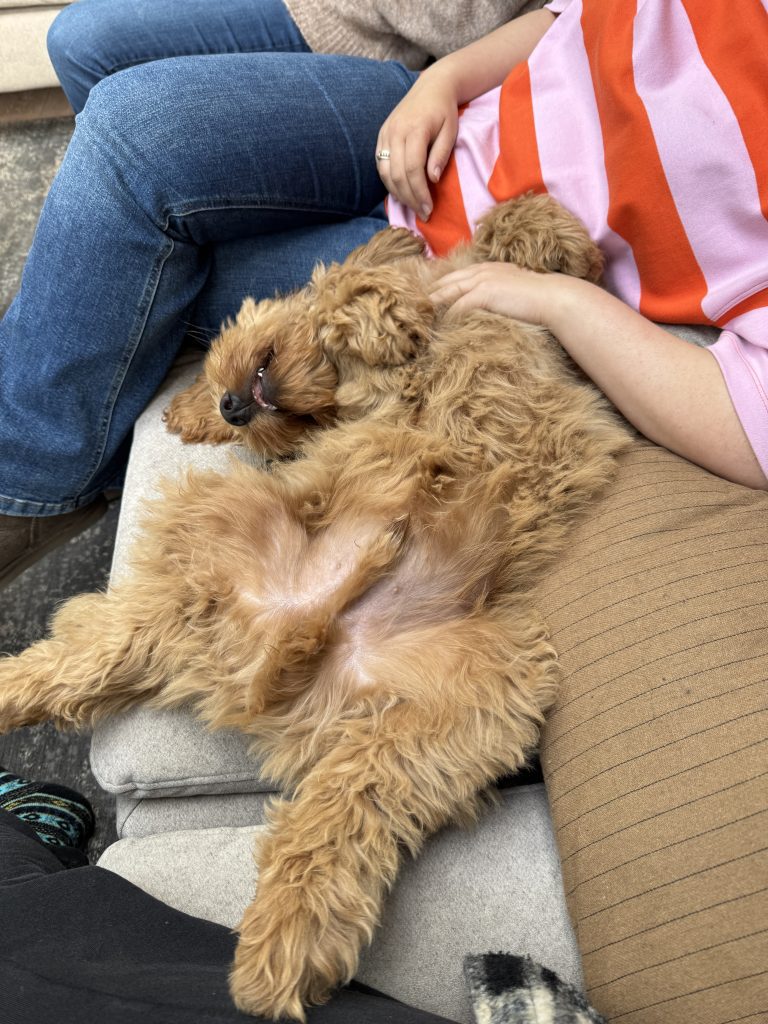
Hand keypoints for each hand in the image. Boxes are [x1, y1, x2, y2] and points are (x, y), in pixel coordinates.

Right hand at [376, 65, 459, 219]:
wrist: (431, 86)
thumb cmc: (445, 110)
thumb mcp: (450, 131)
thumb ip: (441, 154)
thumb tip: (432, 179)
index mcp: (414, 129)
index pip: (413, 169)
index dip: (420, 193)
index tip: (429, 209)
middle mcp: (395, 132)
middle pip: (397, 175)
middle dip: (410, 198)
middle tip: (423, 214)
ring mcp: (385, 133)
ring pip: (385, 173)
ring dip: (398, 194)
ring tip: (413, 206)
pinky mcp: (381, 136)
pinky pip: (381, 165)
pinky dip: (390, 182)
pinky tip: (402, 192)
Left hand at [429, 262, 568, 325]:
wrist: (554, 298)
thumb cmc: (541, 299)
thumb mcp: (516, 291)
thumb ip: (502, 294)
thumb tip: (496, 307)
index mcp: (490, 268)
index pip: (459, 275)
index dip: (443, 285)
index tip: (430, 296)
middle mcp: (483, 270)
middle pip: (448, 281)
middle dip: (432, 294)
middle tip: (416, 306)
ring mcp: (483, 280)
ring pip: (449, 292)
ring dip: (434, 306)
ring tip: (421, 318)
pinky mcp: (484, 293)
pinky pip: (458, 306)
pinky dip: (448, 317)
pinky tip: (440, 326)